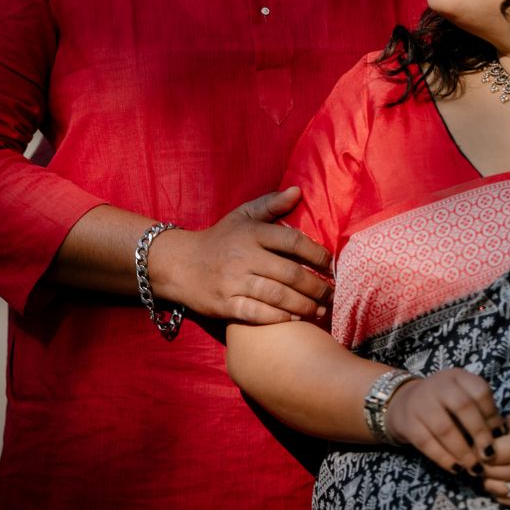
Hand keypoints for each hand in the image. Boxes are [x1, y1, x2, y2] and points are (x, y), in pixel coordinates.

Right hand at [151, 187, 332, 322]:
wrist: (178, 264)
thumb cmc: (219, 239)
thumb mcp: (242, 216)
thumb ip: (271, 204)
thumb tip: (298, 191)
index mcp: (251, 233)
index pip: (292, 242)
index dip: (316, 254)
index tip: (331, 264)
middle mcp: (243, 257)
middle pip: (289, 273)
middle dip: (316, 286)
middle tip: (331, 293)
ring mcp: (233, 282)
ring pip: (277, 296)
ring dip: (304, 305)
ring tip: (320, 309)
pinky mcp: (224, 304)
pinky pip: (258, 313)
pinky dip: (279, 317)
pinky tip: (295, 318)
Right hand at [384, 369, 504, 477]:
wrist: (403, 402)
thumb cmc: (442, 404)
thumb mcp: (460, 396)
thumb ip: (479, 411)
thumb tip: (501, 437)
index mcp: (457, 376)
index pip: (479, 390)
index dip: (492, 415)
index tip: (500, 436)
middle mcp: (438, 385)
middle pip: (462, 406)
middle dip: (479, 433)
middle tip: (489, 455)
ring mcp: (420, 403)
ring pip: (444, 428)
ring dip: (463, 451)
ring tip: (475, 468)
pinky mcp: (408, 423)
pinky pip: (427, 443)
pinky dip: (444, 458)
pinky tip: (456, 469)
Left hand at [481, 394, 509, 507]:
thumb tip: (501, 429)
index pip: (490, 452)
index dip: (480, 441)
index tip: (482, 429)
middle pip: (489, 470)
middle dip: (480, 456)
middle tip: (483, 440)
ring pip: (495, 487)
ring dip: (487, 473)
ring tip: (492, 456)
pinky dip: (499, 490)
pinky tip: (501, 474)